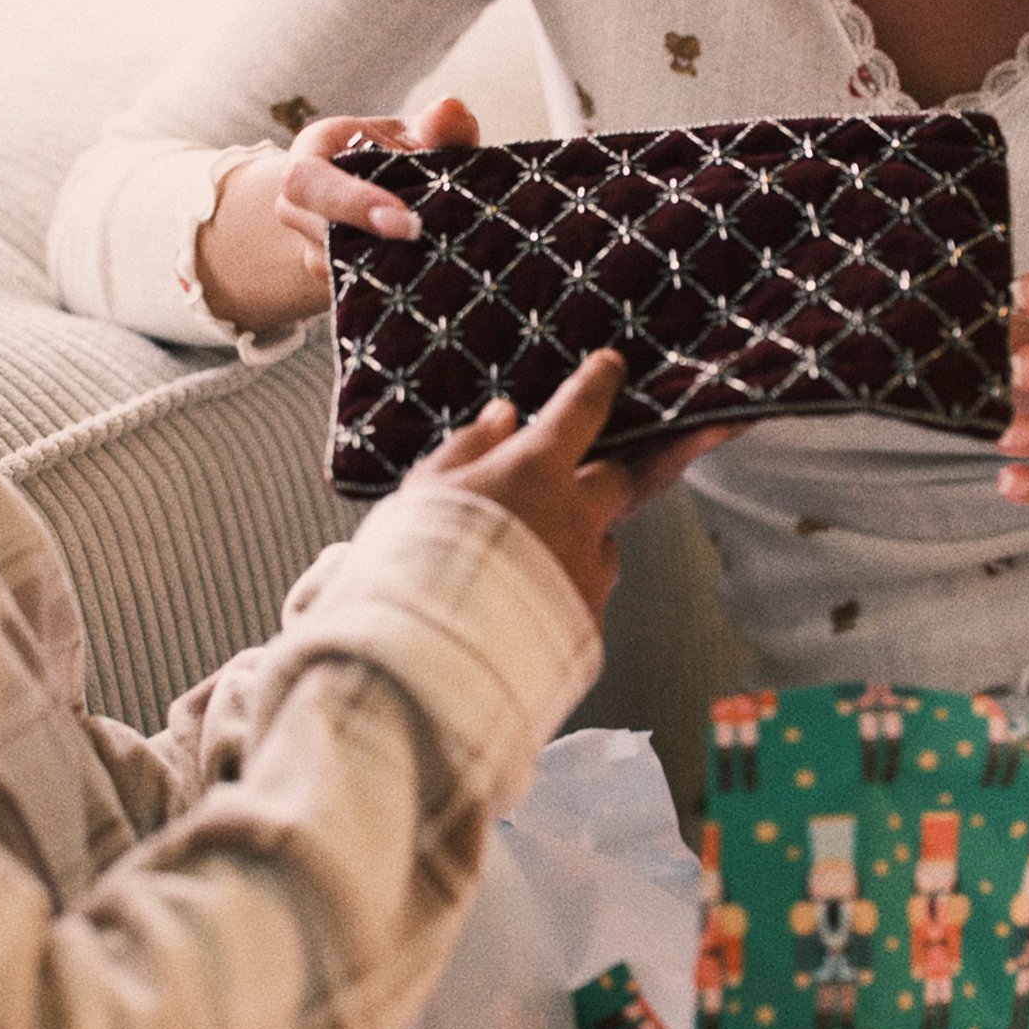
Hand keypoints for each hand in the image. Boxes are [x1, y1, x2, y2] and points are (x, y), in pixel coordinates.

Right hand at [195, 97, 478, 334]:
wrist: (395, 197)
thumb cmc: (407, 157)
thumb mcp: (423, 136)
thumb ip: (441, 127)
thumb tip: (450, 109)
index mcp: (312, 155)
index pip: (307, 179)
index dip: (351, 203)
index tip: (407, 224)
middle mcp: (299, 206)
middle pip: (317, 232)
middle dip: (372, 242)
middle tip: (427, 244)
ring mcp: (312, 249)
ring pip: (338, 269)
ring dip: (387, 263)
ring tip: (436, 251)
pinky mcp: (333, 283)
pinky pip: (355, 289)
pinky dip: (392, 282)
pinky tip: (426, 272)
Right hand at [410, 350, 735, 620]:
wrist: (426, 661)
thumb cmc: (412, 566)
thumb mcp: (424, 490)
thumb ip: (469, 448)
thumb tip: (502, 417)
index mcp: (536, 471)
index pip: (583, 410)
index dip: (600, 383)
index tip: (612, 367)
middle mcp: (577, 518)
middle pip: (617, 479)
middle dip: (600, 475)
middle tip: (570, 483)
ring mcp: (589, 575)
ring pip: (603, 544)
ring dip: (581, 542)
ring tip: (531, 563)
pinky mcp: (590, 627)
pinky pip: (587, 597)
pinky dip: (566, 593)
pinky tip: (527, 608)